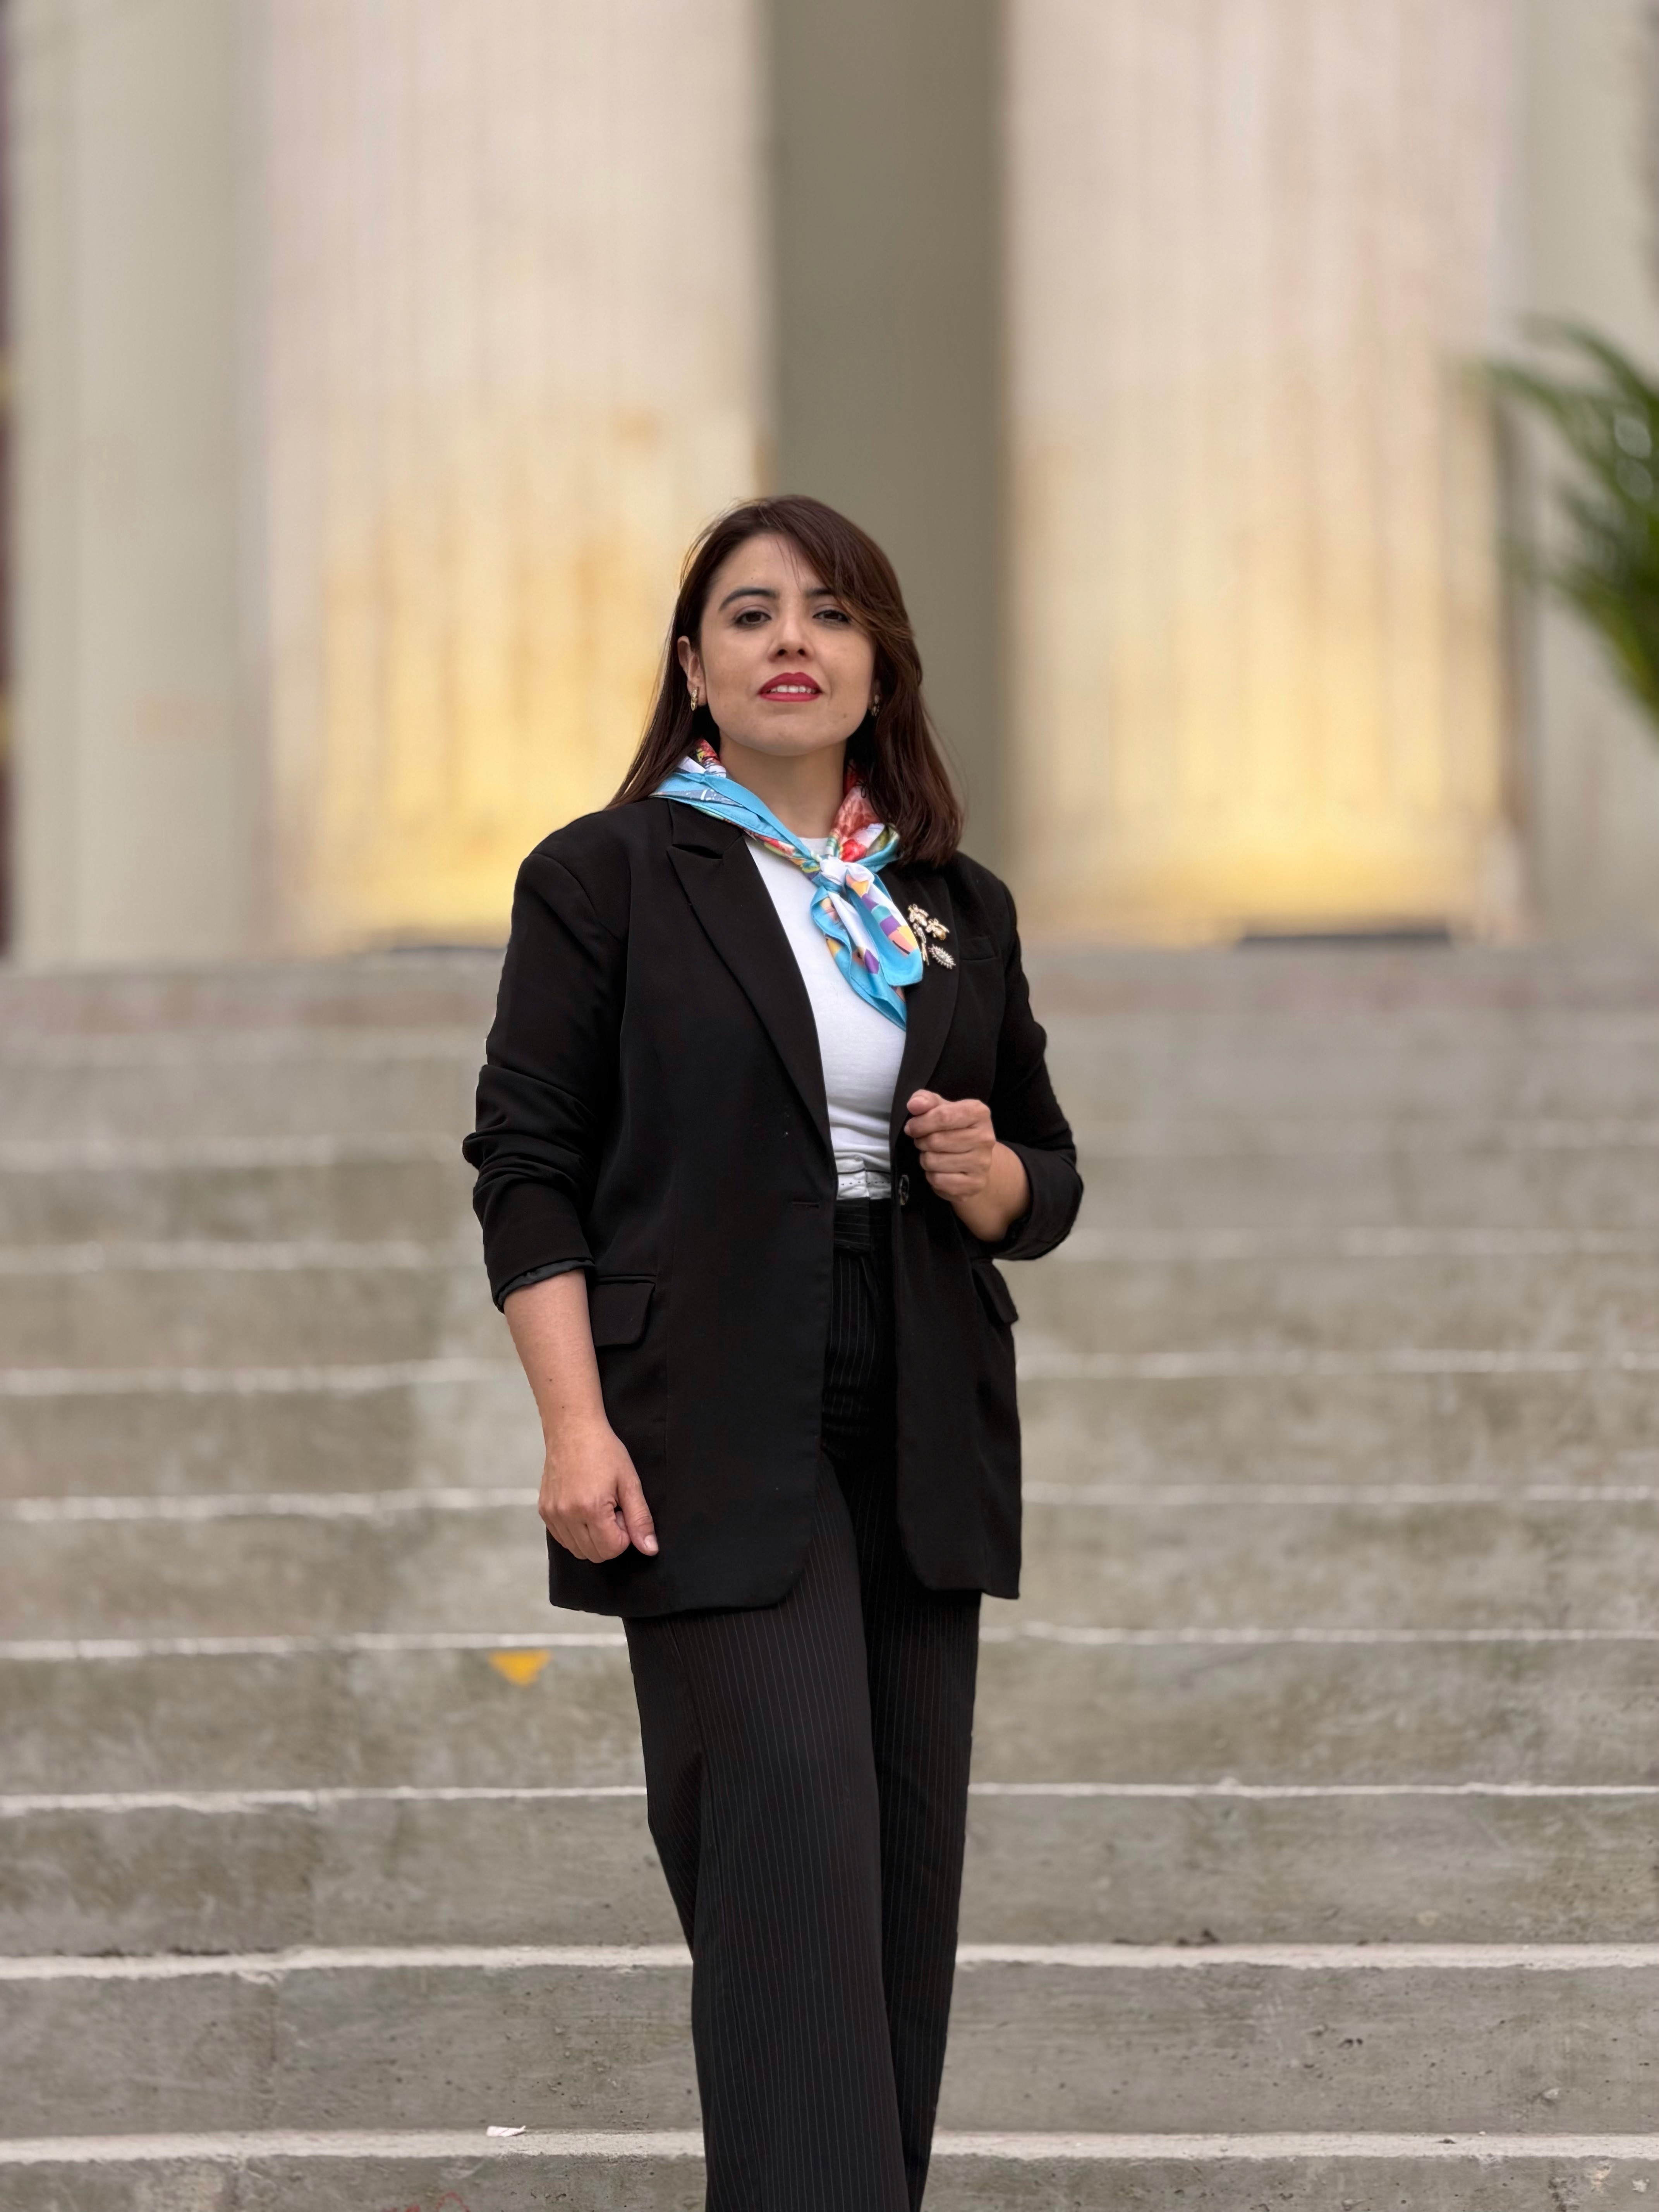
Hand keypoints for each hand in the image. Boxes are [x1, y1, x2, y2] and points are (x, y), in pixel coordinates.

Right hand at [538, 1416, 657, 1563]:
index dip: (624, 1534)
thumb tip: (649, 1549)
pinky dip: (576, 1532)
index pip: (612, 1549)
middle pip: (594, 1554)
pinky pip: (563, 1539)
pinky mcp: (544, 1511)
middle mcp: (567, 1515)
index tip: (622, 1511)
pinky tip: (583, 1508)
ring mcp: (552, 1514)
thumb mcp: (630, 1482)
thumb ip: (640, 1519)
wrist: (572, 1429)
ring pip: (577, 1550)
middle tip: (611, 1508)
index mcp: (591, 1508)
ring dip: (592, 1537)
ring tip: (597, 1507)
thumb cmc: (603, 1450)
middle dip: (609, 1538)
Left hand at [903, 1090, 1031, 1242]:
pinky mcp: (974, 1184)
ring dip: (925, 1159)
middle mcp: (985, 1138)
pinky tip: (940, 1170)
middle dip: (921, 1141)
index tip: (912, 1127)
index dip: (920, 1122)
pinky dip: (932, 1176)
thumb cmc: (955, 1130)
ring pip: (933, 1161)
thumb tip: (914, 1105)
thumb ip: (926, 1101)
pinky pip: (937, 1180)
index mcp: (978, 1113)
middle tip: (924, 1142)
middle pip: (935, 1140)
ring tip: (933, 1155)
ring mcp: (982, 1163)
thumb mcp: (942, 1108)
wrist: (977, 1160)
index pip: (943, 1116)